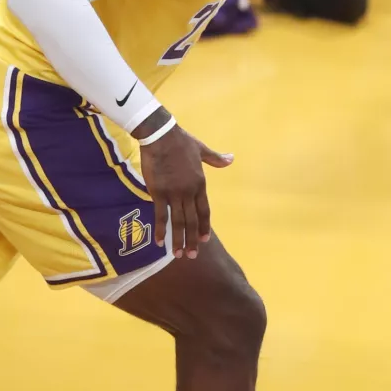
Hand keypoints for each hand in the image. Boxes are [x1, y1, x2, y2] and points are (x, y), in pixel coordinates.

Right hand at [135, 111, 233, 259]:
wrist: (161, 135)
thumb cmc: (181, 141)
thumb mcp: (201, 149)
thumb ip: (215, 158)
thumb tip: (231, 159)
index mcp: (200, 183)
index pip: (204, 211)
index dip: (204, 226)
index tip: (204, 239)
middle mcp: (189, 192)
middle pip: (191, 221)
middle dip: (192, 240)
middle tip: (192, 255)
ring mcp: (174, 193)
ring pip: (178, 222)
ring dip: (178, 240)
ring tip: (178, 255)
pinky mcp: (158, 192)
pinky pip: (160, 215)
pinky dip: (161, 230)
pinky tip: (160, 242)